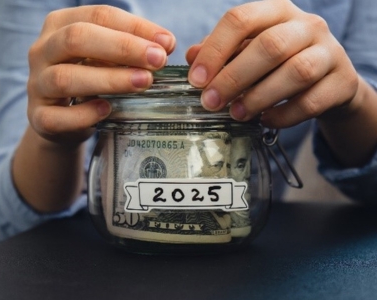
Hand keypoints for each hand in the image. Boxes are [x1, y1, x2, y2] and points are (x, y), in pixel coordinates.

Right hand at [27, 5, 175, 144]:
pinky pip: (57, 117)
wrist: (60, 119)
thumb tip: (164, 45)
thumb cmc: (88, 80)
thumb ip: (129, 48)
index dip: (136, 27)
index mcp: (60, 25)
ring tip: (143, 82)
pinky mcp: (39, 117)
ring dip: (109, 80)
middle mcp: (43, 51)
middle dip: (123, 48)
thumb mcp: (104, 57)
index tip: (167, 43)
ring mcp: (37, 85)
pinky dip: (84, 114)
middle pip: (77, 39)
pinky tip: (107, 110)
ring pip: (65, 78)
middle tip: (158, 61)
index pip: (98, 15)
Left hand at [186, 0, 357, 127]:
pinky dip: (284, 115)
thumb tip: (191, 58)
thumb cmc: (280, 63)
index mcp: (277, 12)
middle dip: (234, 77)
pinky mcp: (341, 83)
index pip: (241, 19)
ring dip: (259, 97)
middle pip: (269, 46)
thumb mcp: (250, 51)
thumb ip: (223, 52)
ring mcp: (329, 53)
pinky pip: (311, 101)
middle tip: (210, 102)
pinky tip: (265, 120)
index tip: (196, 80)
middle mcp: (306, 26)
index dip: (215, 50)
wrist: (328, 80)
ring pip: (296, 72)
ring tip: (236, 114)